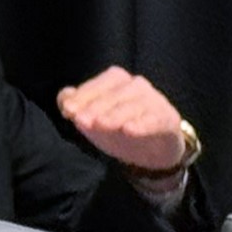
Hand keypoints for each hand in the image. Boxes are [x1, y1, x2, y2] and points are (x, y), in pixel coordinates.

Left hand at [56, 67, 189, 173]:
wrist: (154, 149)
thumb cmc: (119, 127)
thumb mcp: (93, 119)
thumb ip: (76, 106)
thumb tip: (63, 96)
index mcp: (117, 81)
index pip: (99, 84)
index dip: (83, 96)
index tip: (67, 111)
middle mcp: (136, 86)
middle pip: (115, 93)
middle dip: (96, 106)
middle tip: (80, 120)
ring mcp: (154, 101)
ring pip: (134, 104)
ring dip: (116, 114)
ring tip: (101, 124)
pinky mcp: (168, 119)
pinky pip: (156, 119)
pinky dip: (142, 124)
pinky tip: (129, 131)